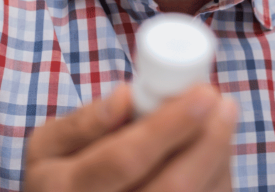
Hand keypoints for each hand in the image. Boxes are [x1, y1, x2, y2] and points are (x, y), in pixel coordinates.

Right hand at [22, 83, 237, 191]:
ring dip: (218, 156)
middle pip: (172, 188)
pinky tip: (210, 151)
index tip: (203, 93)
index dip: (168, 125)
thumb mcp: (49, 146)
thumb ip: (82, 122)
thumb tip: (125, 97)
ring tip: (220, 119)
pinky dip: (216, 176)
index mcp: (66, 190)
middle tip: (225, 104)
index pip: (125, 159)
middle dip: (208, 142)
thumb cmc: (61, 174)